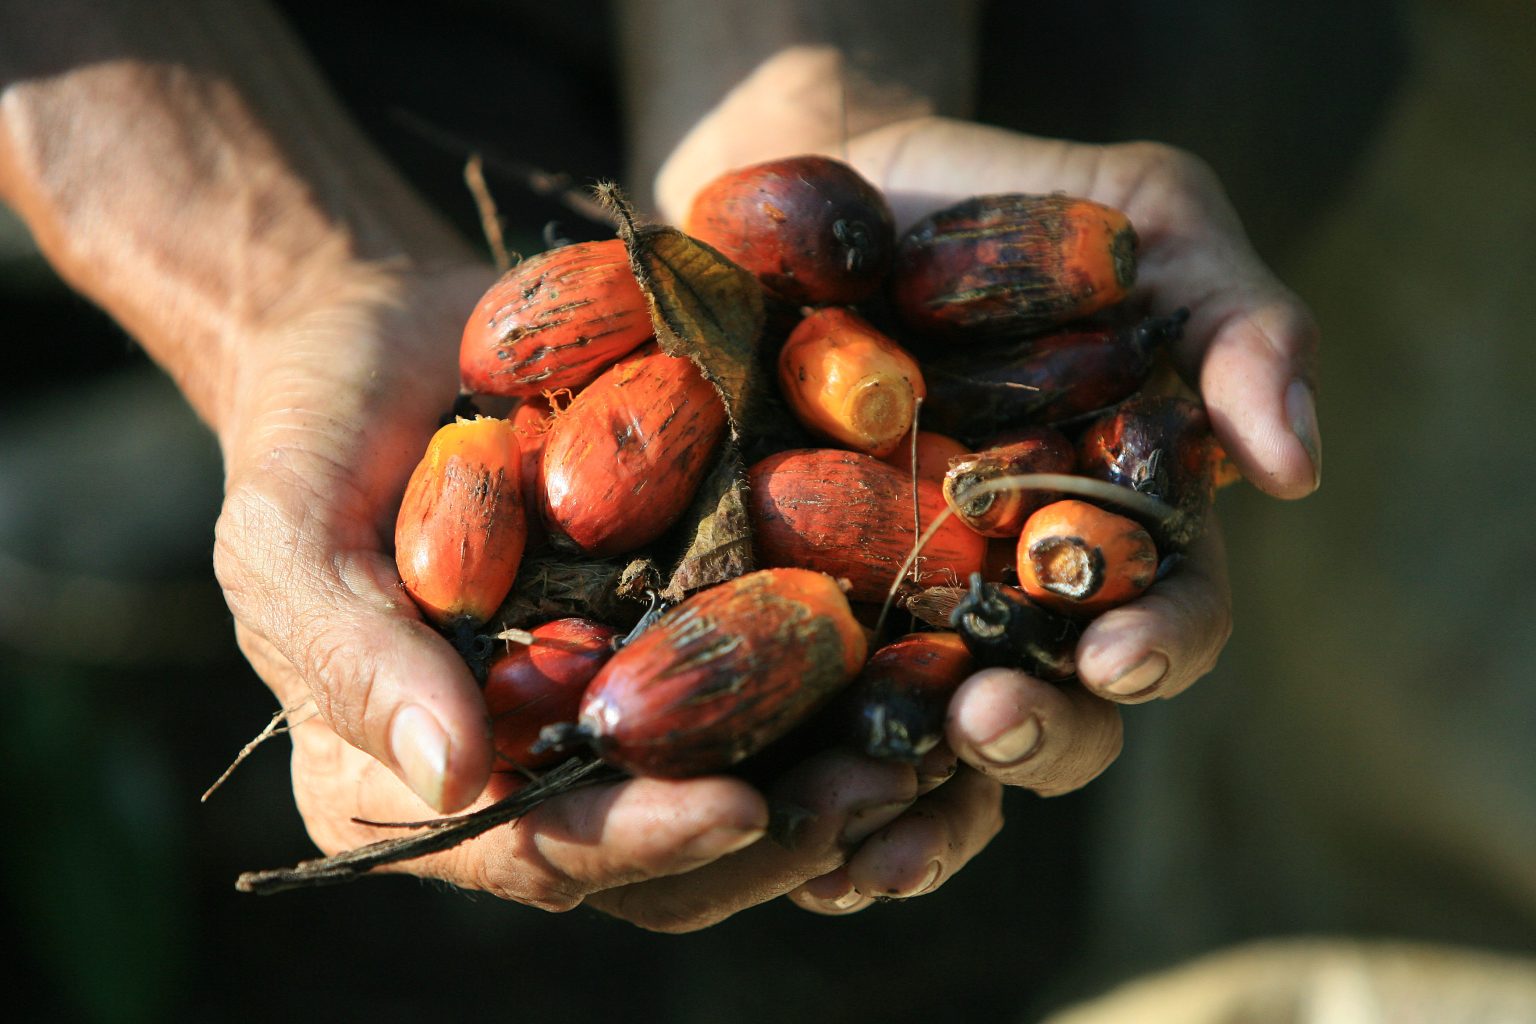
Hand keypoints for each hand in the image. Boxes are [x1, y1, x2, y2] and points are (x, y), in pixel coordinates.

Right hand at [214, 262, 990, 930]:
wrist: (383, 338)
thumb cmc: (312, 442)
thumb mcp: (288, 539)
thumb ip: (350, 657)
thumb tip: (452, 776)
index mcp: (423, 786)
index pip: (539, 851)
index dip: (637, 842)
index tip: (739, 810)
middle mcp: (533, 770)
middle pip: (661, 851)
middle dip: (774, 834)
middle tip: (878, 791)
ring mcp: (613, 707)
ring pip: (736, 789)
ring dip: (838, 779)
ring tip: (932, 741)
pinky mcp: (676, 633)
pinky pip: (767, 688)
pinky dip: (849, 691)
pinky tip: (927, 660)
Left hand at [654, 48, 1317, 914]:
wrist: (824, 188)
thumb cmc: (1002, 199)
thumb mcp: (1147, 218)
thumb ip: (1238, 320)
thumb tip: (1294, 465)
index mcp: (1118, 527)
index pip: (1170, 619)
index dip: (1157, 646)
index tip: (1117, 652)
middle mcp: (1019, 599)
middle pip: (1059, 717)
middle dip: (1034, 737)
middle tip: (987, 722)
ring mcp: (905, 615)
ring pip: (932, 755)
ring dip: (912, 809)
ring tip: (859, 837)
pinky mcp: (795, 611)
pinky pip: (809, 719)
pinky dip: (805, 782)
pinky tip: (777, 822)